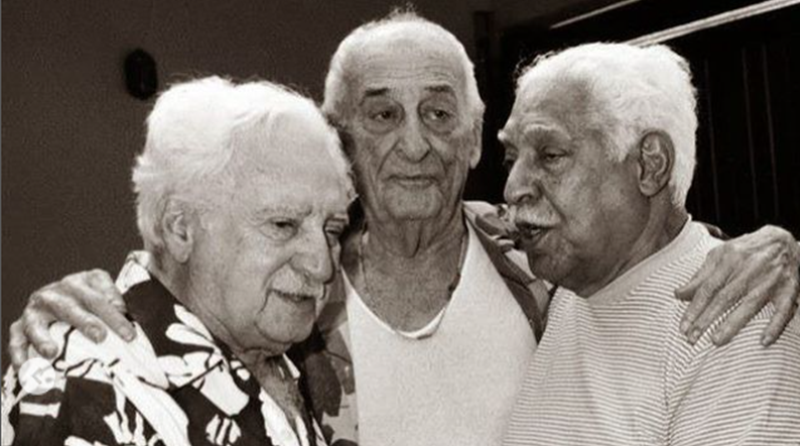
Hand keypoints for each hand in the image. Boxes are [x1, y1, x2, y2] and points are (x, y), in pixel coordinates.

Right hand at [9, 269, 134, 368]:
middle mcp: (56, 292)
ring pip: (36, 322)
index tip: (129, 335)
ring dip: (42, 338)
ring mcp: (36, 308)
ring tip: (51, 353)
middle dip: (85, 322)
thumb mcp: (106, 295)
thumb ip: (114, 302)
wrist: (59, 298)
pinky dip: (18, 354)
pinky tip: (24, 368)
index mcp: (81, 282)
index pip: (99, 298)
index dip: (115, 315)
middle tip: (99, 337)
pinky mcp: (20, 324)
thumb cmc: (91, 303)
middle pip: (69, 307)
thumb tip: (122, 311)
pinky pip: (16, 340)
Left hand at [677, 225, 799, 345]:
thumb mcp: (719, 255)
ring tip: (716, 341)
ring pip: (750, 305)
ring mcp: (771, 280)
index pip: (708, 288)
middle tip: (692, 338)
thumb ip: (700, 276)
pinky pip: (783, 310)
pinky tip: (764, 341)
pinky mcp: (789, 289)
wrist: (783, 241)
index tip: (683, 326)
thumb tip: (678, 294)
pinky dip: (775, 326)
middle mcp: (750, 270)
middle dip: (707, 319)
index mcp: (730, 259)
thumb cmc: (745, 250)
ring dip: (733, 324)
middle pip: (725, 298)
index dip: (694, 308)